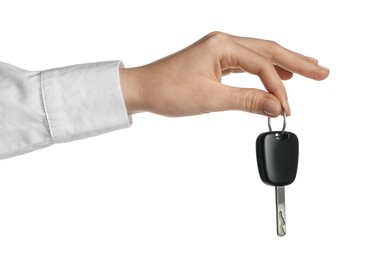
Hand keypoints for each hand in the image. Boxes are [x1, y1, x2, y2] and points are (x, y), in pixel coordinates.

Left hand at [119, 31, 328, 116]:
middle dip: (297, 61)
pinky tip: (277, 74)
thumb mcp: (210, 99)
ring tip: (307, 69)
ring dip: (283, 64)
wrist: (142, 89)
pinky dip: (264, 70)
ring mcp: (220, 50)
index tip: (286, 108)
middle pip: (269, 50)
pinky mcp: (216, 61)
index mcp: (223, 45)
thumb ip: (246, 101)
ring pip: (259, 55)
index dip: (278, 87)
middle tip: (322, 71)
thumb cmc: (167, 90)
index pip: (262, 64)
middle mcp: (224, 42)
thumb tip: (276, 106)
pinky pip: (247, 63)